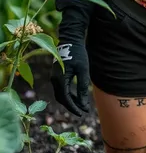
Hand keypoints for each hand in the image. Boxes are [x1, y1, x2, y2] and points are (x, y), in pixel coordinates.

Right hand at [51, 0, 97, 116]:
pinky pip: (61, 88)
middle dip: (72, 106)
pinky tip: (77, 96)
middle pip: (62, 98)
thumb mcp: (83, 70)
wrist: (71, 39)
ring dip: (70, 101)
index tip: (83, 113)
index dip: (74, 108)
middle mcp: (54, 79)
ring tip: (81, 106)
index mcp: (60, 79)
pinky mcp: (56, 74)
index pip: (66, 99)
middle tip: (83, 112)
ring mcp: (54, 77)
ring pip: (61, 94)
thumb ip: (82, 87)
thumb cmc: (78, 53)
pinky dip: (68, 94)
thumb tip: (83, 104)